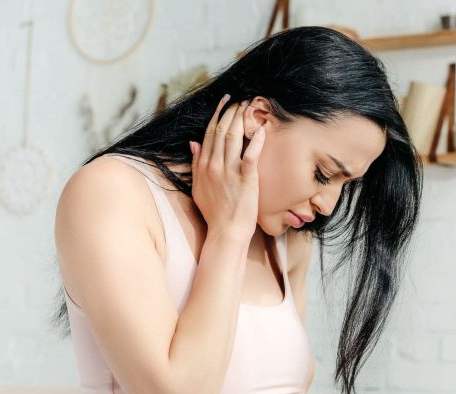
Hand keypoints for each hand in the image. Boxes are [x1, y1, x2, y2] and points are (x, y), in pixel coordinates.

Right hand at [188, 94, 265, 242]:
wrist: (226, 232)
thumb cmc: (214, 212)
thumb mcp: (198, 187)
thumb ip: (196, 164)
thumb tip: (193, 143)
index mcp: (204, 165)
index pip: (209, 133)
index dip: (218, 115)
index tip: (225, 102)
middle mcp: (214, 165)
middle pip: (221, 131)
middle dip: (230, 112)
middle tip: (240, 99)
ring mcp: (229, 172)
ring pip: (234, 138)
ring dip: (241, 119)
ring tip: (249, 106)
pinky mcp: (246, 180)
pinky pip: (250, 156)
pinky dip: (256, 141)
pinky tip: (261, 129)